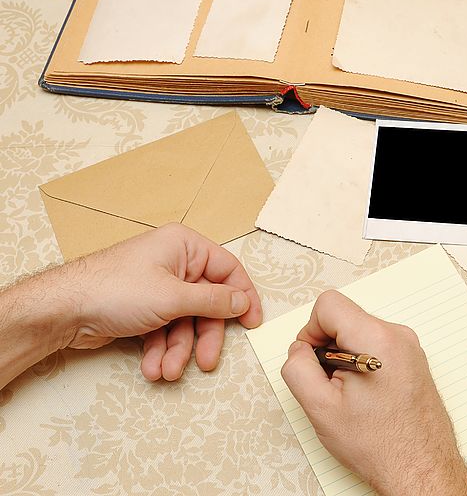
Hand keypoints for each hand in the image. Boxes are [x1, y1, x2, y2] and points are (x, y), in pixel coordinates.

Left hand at [61, 223, 261, 380]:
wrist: (64, 310)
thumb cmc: (115, 290)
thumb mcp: (174, 297)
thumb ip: (214, 301)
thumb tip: (242, 301)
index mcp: (185, 246)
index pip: (228, 270)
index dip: (243, 297)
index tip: (252, 322)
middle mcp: (174, 263)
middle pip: (206, 303)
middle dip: (202, 337)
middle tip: (206, 362)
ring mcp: (158, 286)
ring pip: (185, 322)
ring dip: (177, 350)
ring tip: (165, 371)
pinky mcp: (144, 307)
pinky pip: (165, 329)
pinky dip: (160, 349)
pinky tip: (151, 367)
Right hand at [280, 291, 466, 495]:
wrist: (420, 468)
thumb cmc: (380, 445)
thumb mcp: (320, 408)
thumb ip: (297, 368)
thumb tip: (298, 350)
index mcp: (376, 339)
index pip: (328, 304)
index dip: (310, 331)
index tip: (313, 359)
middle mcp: (398, 335)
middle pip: (345, 316)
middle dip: (328, 345)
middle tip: (332, 384)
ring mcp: (410, 346)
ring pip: (360, 331)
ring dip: (345, 355)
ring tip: (351, 393)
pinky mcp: (414, 358)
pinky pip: (377, 344)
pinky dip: (363, 361)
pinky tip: (366, 394)